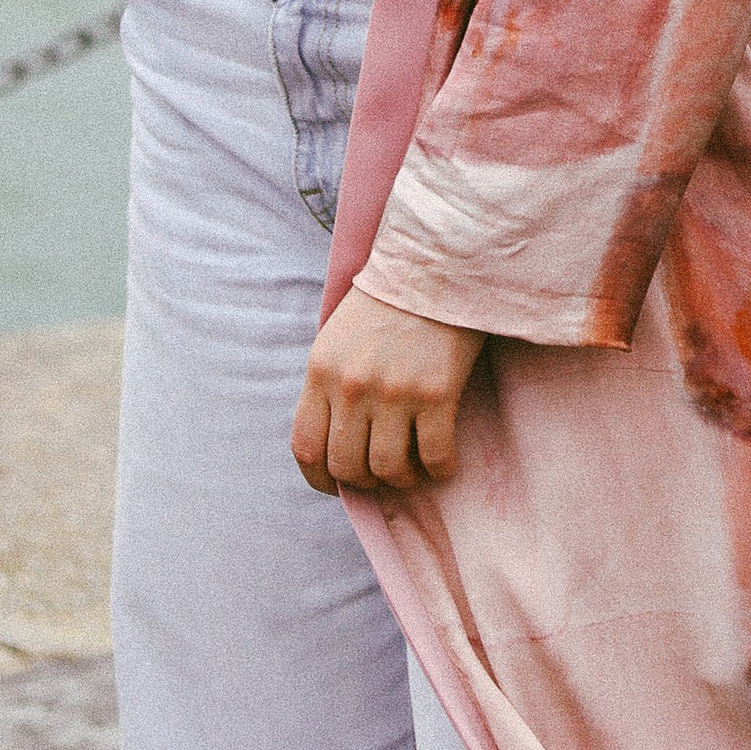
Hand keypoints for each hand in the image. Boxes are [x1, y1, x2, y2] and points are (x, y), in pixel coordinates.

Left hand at [293, 289, 485, 493]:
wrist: (434, 265)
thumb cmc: (386, 301)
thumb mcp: (337, 337)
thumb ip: (329, 384)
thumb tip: (336, 440)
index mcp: (321, 371)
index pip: (306, 447)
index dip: (320, 479)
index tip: (337, 484)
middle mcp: (351, 387)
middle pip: (346, 466)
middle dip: (364, 481)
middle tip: (382, 474)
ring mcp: (393, 392)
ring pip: (388, 469)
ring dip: (402, 479)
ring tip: (413, 469)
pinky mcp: (435, 394)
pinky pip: (433, 456)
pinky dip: (440, 469)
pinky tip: (444, 462)